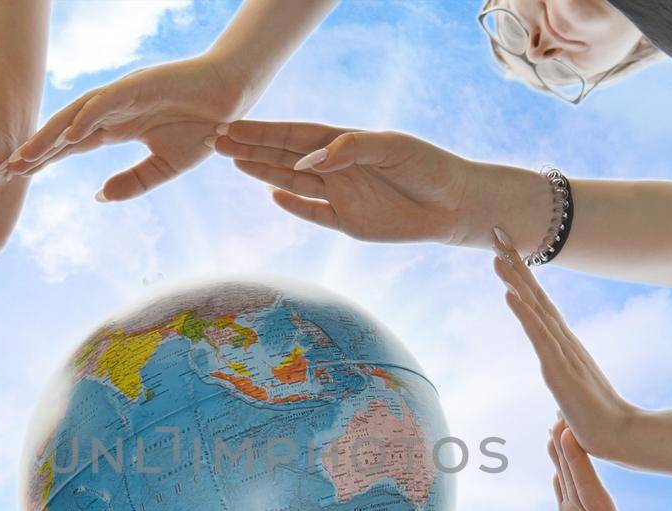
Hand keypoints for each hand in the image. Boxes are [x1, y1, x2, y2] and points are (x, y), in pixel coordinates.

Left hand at [1, 54, 252, 199]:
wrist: (232, 100)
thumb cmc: (203, 128)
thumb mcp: (164, 167)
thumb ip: (132, 182)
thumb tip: (98, 197)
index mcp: (116, 128)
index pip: (71, 144)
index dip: (46, 158)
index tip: (20, 176)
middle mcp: (112, 110)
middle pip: (65, 130)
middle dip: (38, 148)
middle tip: (9, 168)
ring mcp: (123, 96)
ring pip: (77, 115)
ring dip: (52, 134)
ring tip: (28, 154)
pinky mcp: (138, 86)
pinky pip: (106, 103)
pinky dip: (87, 117)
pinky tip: (69, 135)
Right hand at [211, 122, 496, 244]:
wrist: (455, 205)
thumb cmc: (429, 169)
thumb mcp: (393, 150)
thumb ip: (352, 149)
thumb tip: (312, 160)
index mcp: (346, 142)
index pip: (296, 135)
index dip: (264, 131)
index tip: (234, 127)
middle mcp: (338, 166)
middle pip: (286, 156)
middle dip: (252, 148)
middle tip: (217, 141)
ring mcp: (341, 194)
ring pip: (293, 182)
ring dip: (264, 171)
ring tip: (232, 161)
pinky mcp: (349, 221)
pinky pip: (314, 212)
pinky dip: (294, 205)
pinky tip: (272, 194)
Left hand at [494, 229, 640, 459]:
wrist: (619, 436)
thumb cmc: (596, 417)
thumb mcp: (572, 395)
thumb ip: (565, 389)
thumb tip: (557, 406)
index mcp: (563, 343)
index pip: (538, 303)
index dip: (521, 275)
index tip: (504, 250)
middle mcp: (563, 340)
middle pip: (535, 296)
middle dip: (515, 265)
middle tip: (496, 234)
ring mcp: (562, 353)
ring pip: (535, 310)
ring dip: (515, 281)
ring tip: (497, 256)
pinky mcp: (559, 369)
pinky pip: (538, 336)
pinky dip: (524, 313)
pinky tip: (510, 294)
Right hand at [549, 419, 658, 510]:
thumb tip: (569, 508)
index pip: (587, 487)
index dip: (573, 457)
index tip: (561, 428)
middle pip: (581, 481)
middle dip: (568, 450)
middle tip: (556, 418)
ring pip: (575, 493)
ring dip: (564, 466)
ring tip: (555, 441)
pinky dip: (564, 494)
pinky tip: (562, 489)